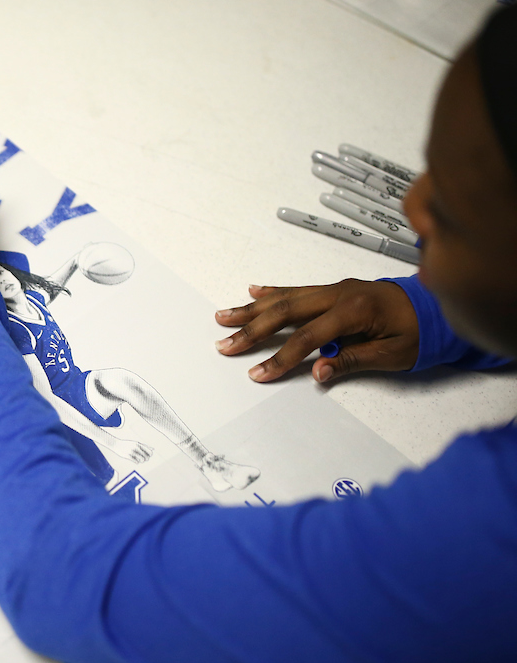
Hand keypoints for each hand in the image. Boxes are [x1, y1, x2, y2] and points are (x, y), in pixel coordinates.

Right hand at [107, 437, 152, 463]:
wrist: (116, 444)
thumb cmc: (127, 444)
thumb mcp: (136, 443)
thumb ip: (145, 446)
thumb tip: (153, 449)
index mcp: (139, 444)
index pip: (149, 451)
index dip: (150, 455)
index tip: (148, 455)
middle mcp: (136, 448)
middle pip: (146, 457)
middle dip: (146, 458)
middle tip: (143, 458)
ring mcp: (131, 452)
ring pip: (142, 460)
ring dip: (141, 461)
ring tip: (140, 459)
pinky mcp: (127, 456)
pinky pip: (136, 462)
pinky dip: (137, 462)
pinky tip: (135, 460)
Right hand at [214, 280, 418, 382]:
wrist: (437, 308)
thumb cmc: (419, 332)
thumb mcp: (393, 355)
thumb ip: (352, 362)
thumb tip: (318, 374)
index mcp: (355, 310)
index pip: (308, 338)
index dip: (281, 357)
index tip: (258, 372)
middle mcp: (340, 293)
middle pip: (286, 312)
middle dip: (252, 329)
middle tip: (225, 344)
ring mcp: (335, 288)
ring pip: (286, 297)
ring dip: (252, 308)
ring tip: (224, 316)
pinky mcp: (335, 289)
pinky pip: (298, 288)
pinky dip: (273, 290)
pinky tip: (254, 291)